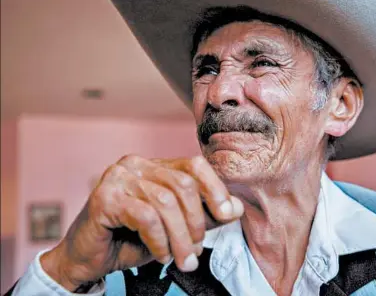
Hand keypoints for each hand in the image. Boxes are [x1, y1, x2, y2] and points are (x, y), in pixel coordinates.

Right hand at [41, 155, 243, 291]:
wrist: (89, 258)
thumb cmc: (132, 239)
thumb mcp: (176, 227)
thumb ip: (204, 215)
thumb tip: (236, 208)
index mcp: (154, 165)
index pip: (194, 165)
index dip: (215, 188)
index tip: (228, 215)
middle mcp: (136, 164)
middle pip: (182, 186)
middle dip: (196, 223)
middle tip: (195, 252)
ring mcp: (118, 178)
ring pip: (166, 203)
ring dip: (180, 238)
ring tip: (183, 260)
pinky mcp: (105, 197)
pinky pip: (146, 217)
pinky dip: (160, 241)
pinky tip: (161, 255)